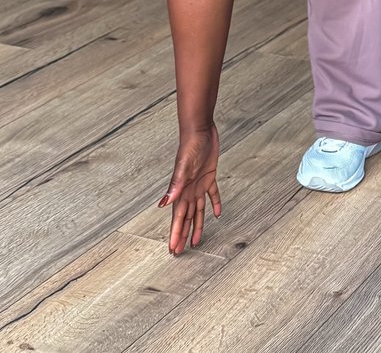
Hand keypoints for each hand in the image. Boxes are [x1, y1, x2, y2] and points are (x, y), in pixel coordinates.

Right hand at [158, 124, 220, 252]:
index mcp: (181, 191)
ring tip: (196, 240)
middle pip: (185, 218)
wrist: (200, 129)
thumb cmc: (190, 146)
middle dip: (182, 234)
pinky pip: (212, 194)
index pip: (177, 218)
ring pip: (197, 210)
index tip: (173, 250)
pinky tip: (217, 213)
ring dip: (196, 225)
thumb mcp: (183, 167)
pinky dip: (214, 204)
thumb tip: (163, 204)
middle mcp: (188, 190)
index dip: (175, 234)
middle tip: (179, 251)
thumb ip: (175, 186)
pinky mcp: (209, 176)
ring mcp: (198, 184)